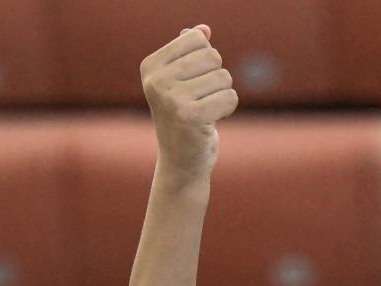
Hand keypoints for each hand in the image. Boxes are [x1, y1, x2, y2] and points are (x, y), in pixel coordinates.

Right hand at [140, 25, 238, 183]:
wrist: (180, 161)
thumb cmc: (183, 117)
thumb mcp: (180, 82)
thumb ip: (189, 52)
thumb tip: (203, 29)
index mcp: (151, 66)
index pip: (197, 39)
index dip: (207, 59)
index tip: (194, 81)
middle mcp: (156, 81)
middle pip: (213, 56)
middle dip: (216, 78)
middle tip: (202, 99)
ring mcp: (172, 99)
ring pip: (224, 77)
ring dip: (222, 95)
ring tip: (206, 110)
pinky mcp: (191, 116)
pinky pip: (230, 97)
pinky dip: (228, 108)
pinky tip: (212, 120)